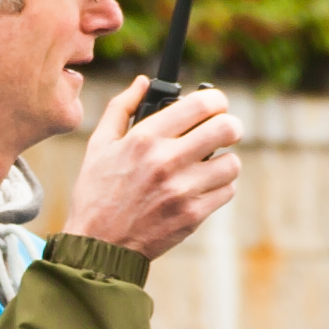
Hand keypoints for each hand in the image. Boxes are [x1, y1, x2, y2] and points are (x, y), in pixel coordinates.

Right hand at [64, 76, 242, 260]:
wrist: (99, 246)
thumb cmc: (96, 195)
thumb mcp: (99, 146)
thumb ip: (120, 108)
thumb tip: (142, 82)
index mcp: (145, 138)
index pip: (201, 104)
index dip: (216, 100)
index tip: (216, 106)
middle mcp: (166, 161)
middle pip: (227, 129)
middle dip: (231, 127)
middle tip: (224, 132)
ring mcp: (182, 190)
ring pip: (232, 163)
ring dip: (225, 161)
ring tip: (210, 165)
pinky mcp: (192, 216)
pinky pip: (227, 192)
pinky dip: (220, 188)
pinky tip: (203, 188)